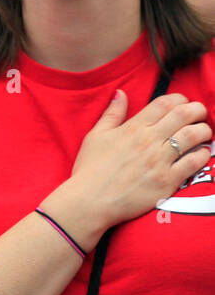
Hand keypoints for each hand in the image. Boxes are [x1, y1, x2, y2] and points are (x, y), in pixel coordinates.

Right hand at [64, 90, 211, 234]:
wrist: (90, 201)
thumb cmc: (90, 169)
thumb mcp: (95, 136)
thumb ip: (111, 113)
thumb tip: (120, 93)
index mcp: (132, 128)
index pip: (164, 103)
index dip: (179, 98)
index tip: (182, 103)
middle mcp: (148, 141)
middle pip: (184, 114)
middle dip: (197, 110)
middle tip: (199, 114)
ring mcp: (159, 161)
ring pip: (194, 136)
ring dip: (204, 130)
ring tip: (203, 132)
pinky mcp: (167, 181)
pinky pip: (194, 163)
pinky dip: (203, 154)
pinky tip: (201, 153)